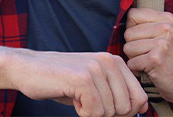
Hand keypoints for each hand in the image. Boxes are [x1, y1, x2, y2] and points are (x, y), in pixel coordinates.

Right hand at [7, 50, 147, 116]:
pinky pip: (94, 112)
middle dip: (107, 113)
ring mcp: (96, 68)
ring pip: (110, 112)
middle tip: (88, 101)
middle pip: (127, 108)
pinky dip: (82, 112)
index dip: (124, 112)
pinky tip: (72, 96)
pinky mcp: (83, 77)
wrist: (30, 68)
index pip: (140, 98)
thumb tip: (142, 108)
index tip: (103, 105)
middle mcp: (109, 61)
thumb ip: (118, 93)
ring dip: (92, 112)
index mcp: (115, 62)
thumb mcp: (95, 85)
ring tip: (77, 95)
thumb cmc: (62, 80)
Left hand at [124, 8, 172, 105]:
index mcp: (166, 18)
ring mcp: (162, 44)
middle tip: (148, 53)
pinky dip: (136, 69)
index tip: (144, 38)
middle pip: (128, 32)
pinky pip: (131, 62)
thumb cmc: (169, 58)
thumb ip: (146, 22)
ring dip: (134, 58)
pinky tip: (149, 70)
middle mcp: (166, 28)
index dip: (132, 28)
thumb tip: (120, 15)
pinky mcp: (155, 59)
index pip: (132, 14)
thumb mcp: (163, 33)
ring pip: (127, 47)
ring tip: (149, 61)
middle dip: (133, 45)